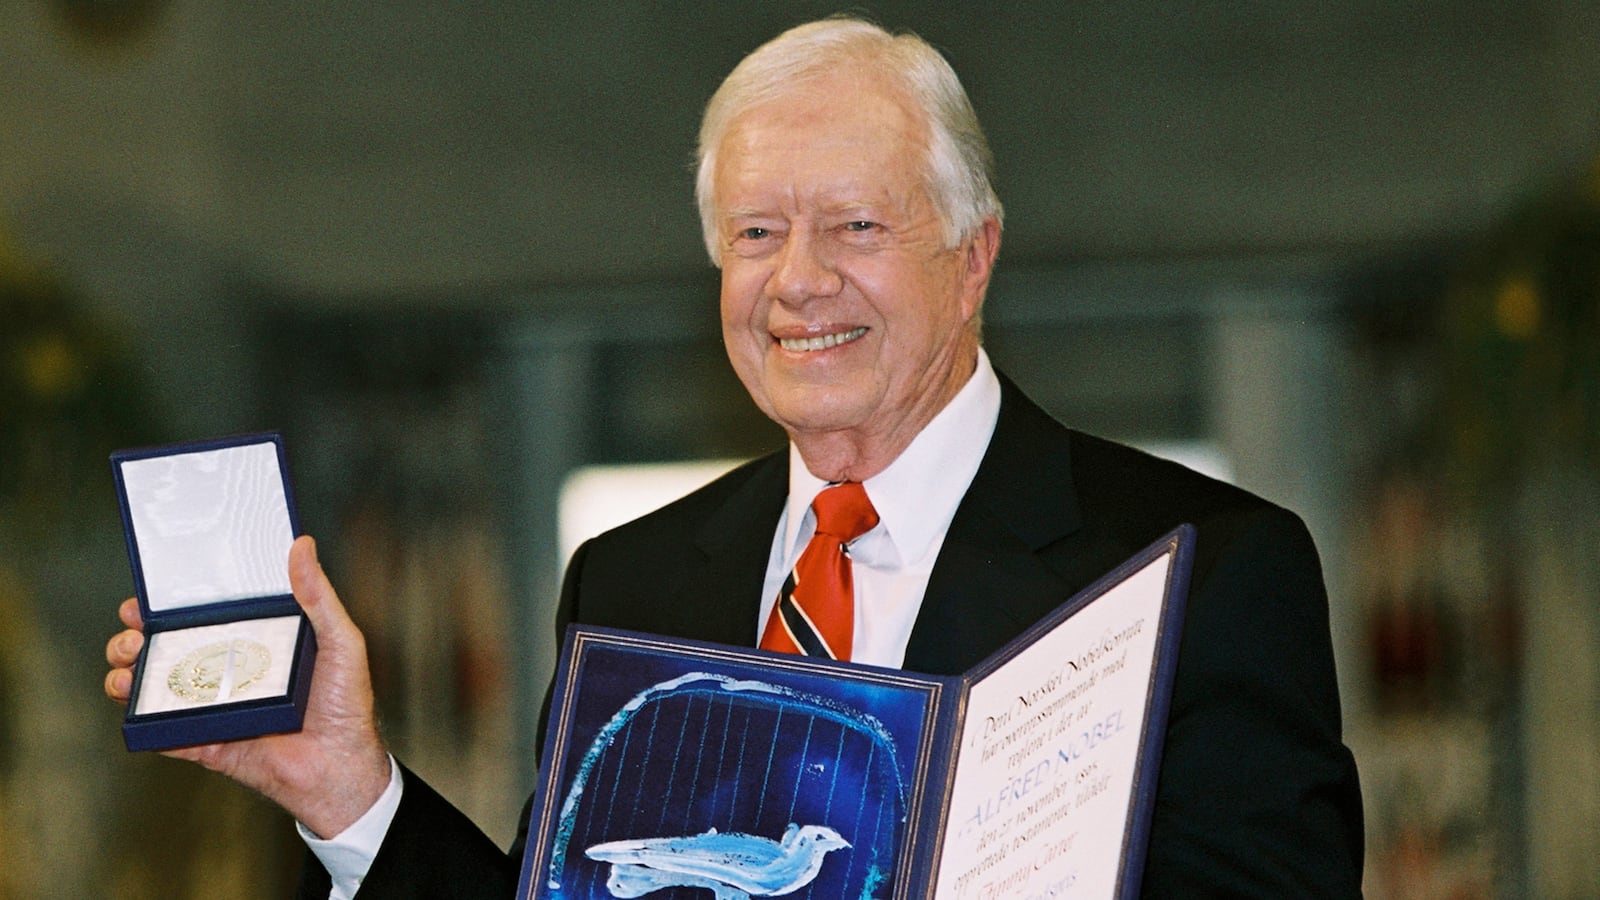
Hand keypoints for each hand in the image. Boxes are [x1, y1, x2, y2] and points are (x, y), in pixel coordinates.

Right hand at [104, 535, 392, 837]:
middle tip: (134, 632)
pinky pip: (163, 732)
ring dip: (128, 673)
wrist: (340, 767)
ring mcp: (214, 708)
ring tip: (128, 664)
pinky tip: (135, 703)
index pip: (203, 617)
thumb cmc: (346, 703)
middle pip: (168, 648)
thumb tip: (302, 545)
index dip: (170, 605)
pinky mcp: (205, 742)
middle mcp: (228, 672)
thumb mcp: (340, 640)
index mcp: (254, 642)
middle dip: (136, 636)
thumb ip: (319, 595)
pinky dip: (142, 719)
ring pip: (154, 687)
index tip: (147, 596)